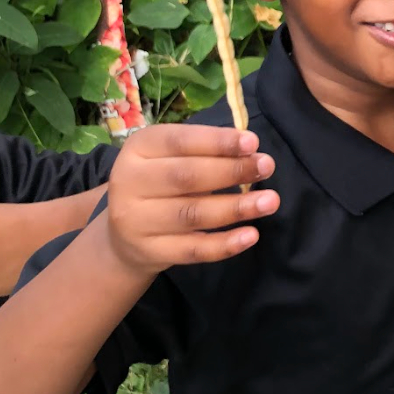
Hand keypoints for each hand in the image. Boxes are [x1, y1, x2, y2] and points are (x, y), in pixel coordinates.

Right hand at [105, 123, 278, 277]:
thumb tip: (249, 149)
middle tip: (267, 167)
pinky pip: (192, 250)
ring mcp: (137, 221)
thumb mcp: (171, 155)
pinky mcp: (150, 252)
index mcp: (138, 148)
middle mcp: (129, 182)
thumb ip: (205, 149)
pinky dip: (224, 244)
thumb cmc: (159, 180)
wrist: (123, 232)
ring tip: (270, 201)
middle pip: (187, 177)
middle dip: (232, 171)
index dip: (217, 142)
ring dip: (236, 207)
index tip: (253, 143)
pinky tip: (251, 235)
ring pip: (193, 214)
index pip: (179, 141)